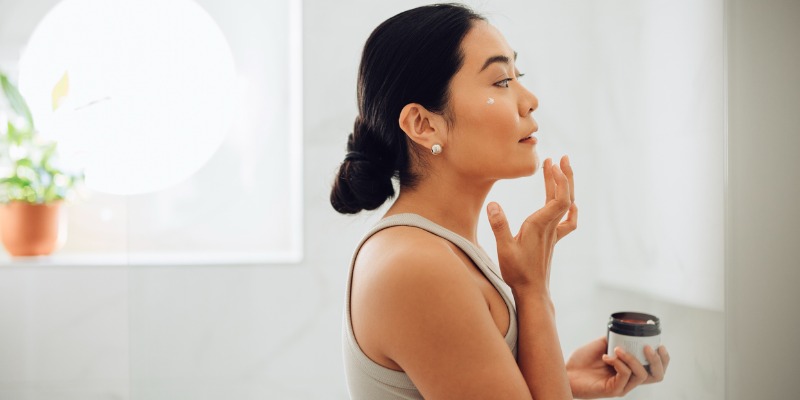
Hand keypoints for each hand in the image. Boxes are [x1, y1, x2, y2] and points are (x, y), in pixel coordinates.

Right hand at [487, 156, 577, 291]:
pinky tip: (568, 201)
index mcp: (540, 225)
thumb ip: (499, 226)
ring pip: (565, 204)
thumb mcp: (504, 249)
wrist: (532, 291)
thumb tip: (493, 204)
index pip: (560, 199)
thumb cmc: (518, 272)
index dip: (560, 180)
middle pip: (566, 196)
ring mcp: (553, 232)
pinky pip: (567, 219)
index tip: (552, 164)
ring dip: (564, 185)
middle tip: (560, 157)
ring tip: (557, 168)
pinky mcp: (552, 238)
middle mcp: (550, 226)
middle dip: (564, 175)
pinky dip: (569, 206)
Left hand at [566, 336, 670, 398]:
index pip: (655, 369)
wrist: (566, 371)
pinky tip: (607, 357)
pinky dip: (618, 363)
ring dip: (631, 358)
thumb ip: (615, 338)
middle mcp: (630, 380)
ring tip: (617, 349)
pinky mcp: (613, 390)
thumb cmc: (582, 360)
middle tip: (647, 348)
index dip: (663, 359)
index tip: (659, 344)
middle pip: (657, 376)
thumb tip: (627, 326)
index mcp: (630, 370)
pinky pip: (625, 375)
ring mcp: (622, 386)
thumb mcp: (602, 345)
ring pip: (641, 374)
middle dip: (657, 361)